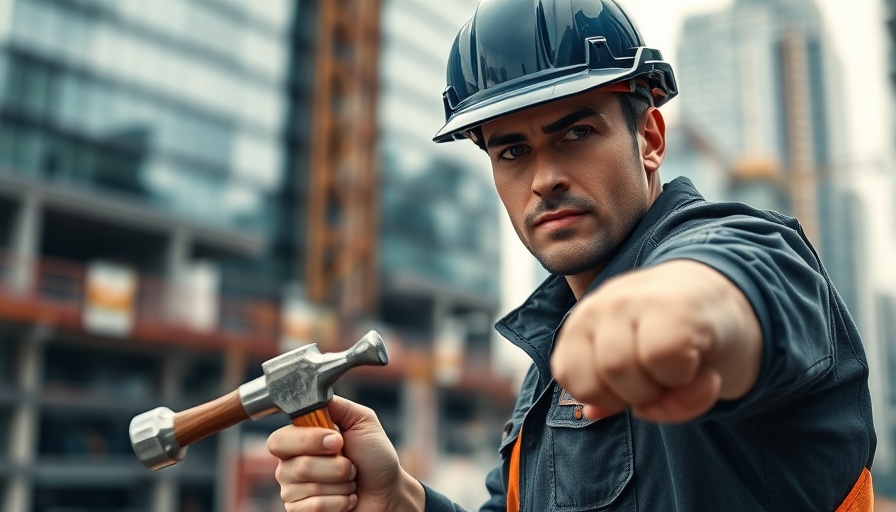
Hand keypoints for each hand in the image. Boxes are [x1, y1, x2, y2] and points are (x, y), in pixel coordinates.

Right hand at [267, 395, 424, 510]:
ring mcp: (294, 490)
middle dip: (335, 467)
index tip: (338, 441)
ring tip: (350, 481)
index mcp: (300, 440)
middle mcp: (291, 464)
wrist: (388, 491)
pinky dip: (339, 502)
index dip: (308, 441)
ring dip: (341, 485)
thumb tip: (314, 395)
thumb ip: (337, 406)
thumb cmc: (375, 457)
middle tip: (351, 465)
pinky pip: (312, 508)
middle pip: (295, 467)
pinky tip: (347, 498)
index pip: (279, 440)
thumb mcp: (362, 421)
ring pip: (307, 488)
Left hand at [551, 260, 761, 422]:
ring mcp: (634, 300)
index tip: (633, 386)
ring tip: (684, 370)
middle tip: (664, 378)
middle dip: (636, 399)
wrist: (721, 296)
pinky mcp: (674, 306)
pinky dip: (688, 380)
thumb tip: (593, 413)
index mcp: (582, 322)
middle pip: (598, 383)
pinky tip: (701, 363)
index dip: (603, 397)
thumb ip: (611, 393)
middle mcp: (601, 305)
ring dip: (664, 391)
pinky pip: (665, 361)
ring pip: (625, 374)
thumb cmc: (670, 337)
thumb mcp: (633, 365)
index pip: (567, 375)